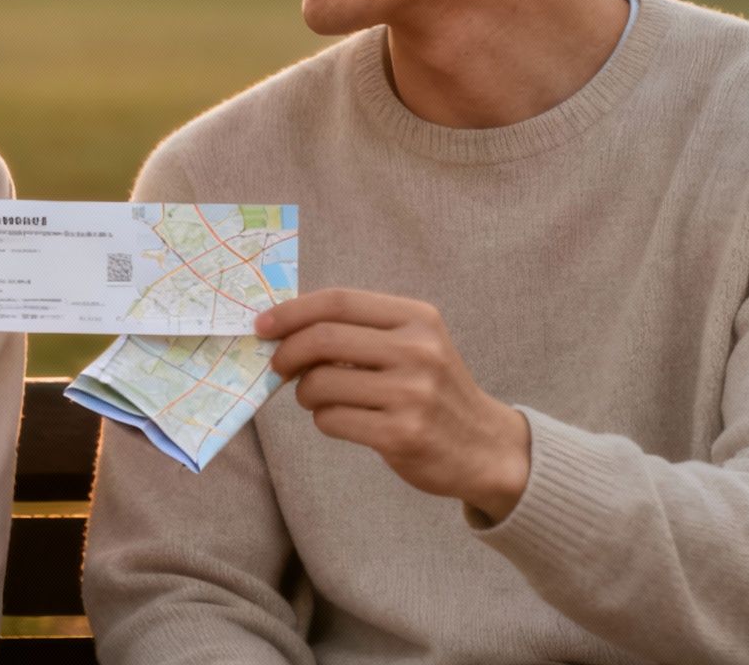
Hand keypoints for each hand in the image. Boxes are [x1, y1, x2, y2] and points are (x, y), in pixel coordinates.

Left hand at [256, 288, 530, 522]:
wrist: (485, 447)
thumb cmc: (434, 390)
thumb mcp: (414, 345)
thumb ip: (361, 331)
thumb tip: (286, 328)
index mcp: (418, 318)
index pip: (339, 301)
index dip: (292, 311)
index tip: (263, 325)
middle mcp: (418, 350)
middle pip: (323, 339)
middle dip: (287, 353)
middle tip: (278, 366)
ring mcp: (412, 393)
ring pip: (320, 383)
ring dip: (305, 393)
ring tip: (320, 399)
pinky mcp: (401, 434)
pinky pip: (331, 420)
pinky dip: (324, 420)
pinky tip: (344, 420)